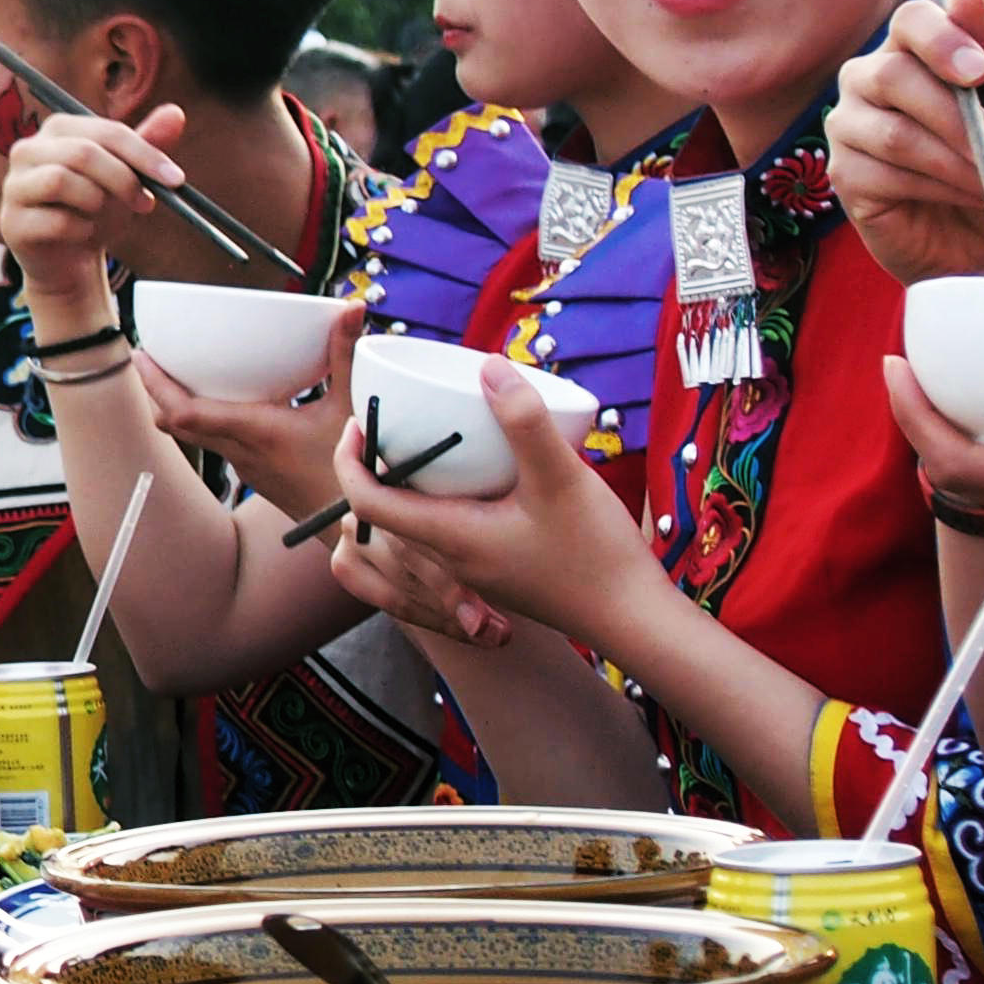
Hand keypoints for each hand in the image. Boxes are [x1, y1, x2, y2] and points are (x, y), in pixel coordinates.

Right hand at [0, 105, 188, 296]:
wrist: (69, 259)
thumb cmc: (95, 209)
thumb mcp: (127, 175)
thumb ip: (147, 144)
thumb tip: (176, 112)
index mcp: (58, 130)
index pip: (106, 131)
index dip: (144, 154)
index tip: (175, 179)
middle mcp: (28, 150)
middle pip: (82, 153)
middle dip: (123, 180)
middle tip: (146, 204)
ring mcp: (15, 186)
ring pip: (61, 181)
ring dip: (96, 203)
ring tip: (102, 216)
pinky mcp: (11, 222)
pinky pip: (54, 220)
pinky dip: (81, 230)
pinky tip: (83, 234)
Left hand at [142, 303, 359, 513]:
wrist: (355, 525)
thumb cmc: (353, 472)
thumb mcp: (350, 405)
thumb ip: (347, 354)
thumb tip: (351, 309)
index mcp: (256, 431)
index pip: (185, 411)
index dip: (156, 384)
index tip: (142, 356)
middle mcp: (240, 451)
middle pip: (175, 424)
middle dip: (155, 391)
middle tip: (150, 358)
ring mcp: (243, 465)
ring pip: (191, 436)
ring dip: (176, 406)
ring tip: (176, 374)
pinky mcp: (252, 472)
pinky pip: (214, 443)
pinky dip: (203, 420)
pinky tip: (221, 402)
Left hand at [330, 360, 664, 648]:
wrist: (633, 617)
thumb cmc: (596, 555)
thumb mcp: (561, 478)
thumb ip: (524, 421)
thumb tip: (488, 365)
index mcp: (450, 538)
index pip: (367, 504)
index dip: (350, 460)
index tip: (361, 420)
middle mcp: (451, 559)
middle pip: (384, 513)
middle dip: (376, 466)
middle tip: (395, 420)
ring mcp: (474, 569)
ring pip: (415, 524)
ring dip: (409, 485)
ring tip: (431, 441)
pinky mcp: (496, 570)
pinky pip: (447, 534)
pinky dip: (443, 501)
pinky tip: (478, 476)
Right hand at [828, 0, 983, 288]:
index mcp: (911, 48)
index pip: (911, 19)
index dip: (943, 41)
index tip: (980, 74)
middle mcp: (868, 78)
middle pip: (894, 76)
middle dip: (956, 117)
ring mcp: (848, 125)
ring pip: (895, 134)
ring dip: (957, 161)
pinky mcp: (843, 174)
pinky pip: (886, 175)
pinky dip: (940, 188)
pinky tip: (966, 198)